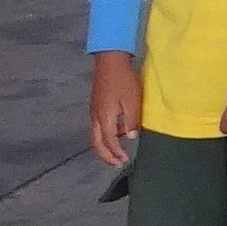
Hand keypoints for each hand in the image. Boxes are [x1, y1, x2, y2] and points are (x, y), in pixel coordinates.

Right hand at [88, 52, 141, 167]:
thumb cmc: (123, 80)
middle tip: (116, 163)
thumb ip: (131, 121)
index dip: (116, 153)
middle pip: (97, 143)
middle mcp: (96, 117)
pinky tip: (118, 133)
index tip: (124, 160)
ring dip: (105, 146)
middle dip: (106, 156)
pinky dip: (105, 135)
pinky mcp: (96, 105)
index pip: (109, 142)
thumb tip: (131, 138)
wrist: (110, 62)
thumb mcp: (132, 101)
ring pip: (95, 135)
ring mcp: (94, 111)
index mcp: (104, 117)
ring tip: (117, 152)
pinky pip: (98, 126)